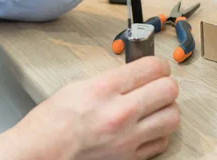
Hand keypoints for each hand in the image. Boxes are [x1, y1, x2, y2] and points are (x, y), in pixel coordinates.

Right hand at [0, 56, 179, 159]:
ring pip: (172, 117)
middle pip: (169, 90)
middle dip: (165, 84)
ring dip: (166, 108)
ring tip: (155, 107)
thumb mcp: (79, 86)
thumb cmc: (53, 121)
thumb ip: (111, 80)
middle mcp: (120, 113)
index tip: (157, 67)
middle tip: (158, 84)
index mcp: (104, 89)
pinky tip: (147, 127)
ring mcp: (128, 138)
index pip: (151, 68)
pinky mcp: (130, 157)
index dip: (158, 65)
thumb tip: (135, 75)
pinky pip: (162, 141)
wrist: (44, 151)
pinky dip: (159, 133)